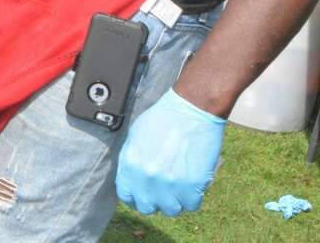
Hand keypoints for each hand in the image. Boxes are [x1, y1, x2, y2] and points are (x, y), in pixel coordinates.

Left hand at [115, 88, 224, 216]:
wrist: (191, 109)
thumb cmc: (165, 118)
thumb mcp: (136, 135)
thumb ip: (131, 159)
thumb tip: (131, 178)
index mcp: (130, 164)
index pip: (126, 195)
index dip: (136, 196)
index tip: (143, 194)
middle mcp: (147, 177)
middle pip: (147, 207)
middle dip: (155, 200)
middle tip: (163, 190)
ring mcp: (170, 183)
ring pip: (170, 210)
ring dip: (175, 200)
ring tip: (179, 185)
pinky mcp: (192, 186)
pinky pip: (191, 205)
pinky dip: (193, 197)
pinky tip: (192, 183)